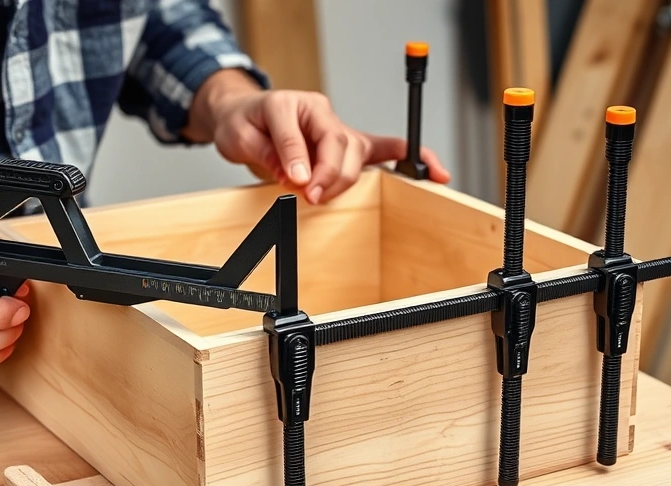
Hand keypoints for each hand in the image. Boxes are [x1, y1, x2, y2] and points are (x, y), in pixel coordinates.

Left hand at [184, 70, 449, 203]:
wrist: (243, 117)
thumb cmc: (243, 123)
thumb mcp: (239, 136)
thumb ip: (269, 151)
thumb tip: (295, 172)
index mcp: (291, 104)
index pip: (302, 132)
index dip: (300, 160)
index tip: (295, 182)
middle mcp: (320, 111)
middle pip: (339, 144)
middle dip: (327, 176)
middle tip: (309, 196)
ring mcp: (338, 127)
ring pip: (357, 153)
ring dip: (343, 180)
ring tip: (321, 196)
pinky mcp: (349, 143)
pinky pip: (386, 149)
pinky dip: (410, 158)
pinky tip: (431, 171)